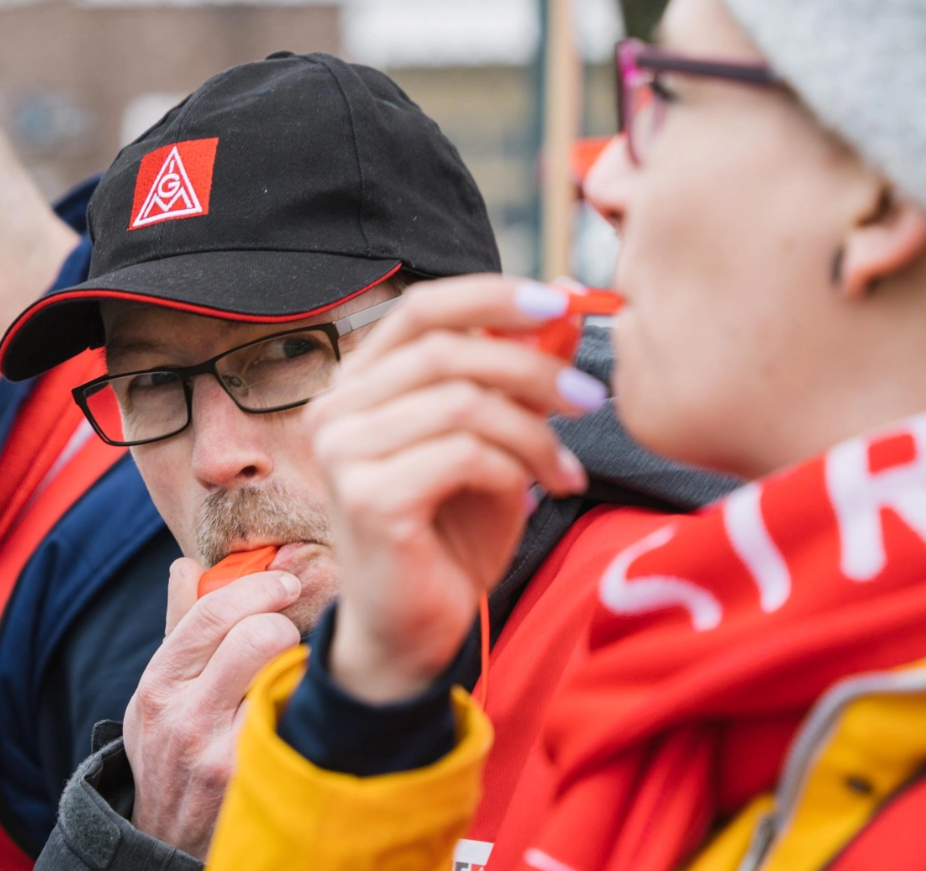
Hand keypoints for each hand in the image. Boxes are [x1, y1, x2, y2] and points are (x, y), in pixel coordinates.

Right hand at [124, 559, 301, 857]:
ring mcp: (222, 750)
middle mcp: (186, 717)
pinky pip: (297, 715)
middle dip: (284, 625)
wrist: (167, 838)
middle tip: (289, 634)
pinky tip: (302, 707)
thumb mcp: (156, 693)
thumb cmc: (169, 751)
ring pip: (285, 674)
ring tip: (293, 670)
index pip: (213, 611)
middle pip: (257, 636)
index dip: (259, 588)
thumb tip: (188, 566)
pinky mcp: (255, 776)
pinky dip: (306, 702)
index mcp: (158, 685)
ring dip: (298, 664)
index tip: (285, 584)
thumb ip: (178, 629)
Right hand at [305, 275, 594, 704]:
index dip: (494, 295)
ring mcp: (344, 453)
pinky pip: (463, 455)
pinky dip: (514, 470)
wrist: (414, 630)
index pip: (423, 308)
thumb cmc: (450, 535)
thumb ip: (517, 377)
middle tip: (589, 398)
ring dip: (533, 433)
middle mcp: (336, 409)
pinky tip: (536, 497)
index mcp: (359, 384)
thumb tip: (567, 308)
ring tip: (566, 469)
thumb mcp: (496, 442)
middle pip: (448, 349)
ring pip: (462, 403)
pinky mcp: (367, 498)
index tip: (563, 301)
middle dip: (533, 369)